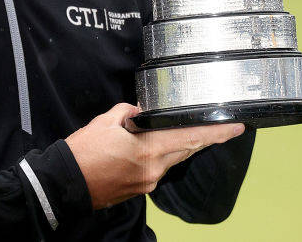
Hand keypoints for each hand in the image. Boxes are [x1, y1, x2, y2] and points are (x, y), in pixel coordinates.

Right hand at [64, 103, 244, 208]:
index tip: (236, 127)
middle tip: (226, 128)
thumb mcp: (106, 121)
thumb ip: (130, 113)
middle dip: (206, 138)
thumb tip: (143, 113)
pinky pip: (157, 167)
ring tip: (187, 131)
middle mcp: (153, 169)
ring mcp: (148, 182)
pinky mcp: (140, 189)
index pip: (190, 138)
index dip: (216, 133)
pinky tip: (154, 146)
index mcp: (148, 149)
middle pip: (187, 150)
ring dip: (180, 145)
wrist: (65, 184)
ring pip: (172, 158)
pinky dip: (160, 155)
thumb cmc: (83, 152)